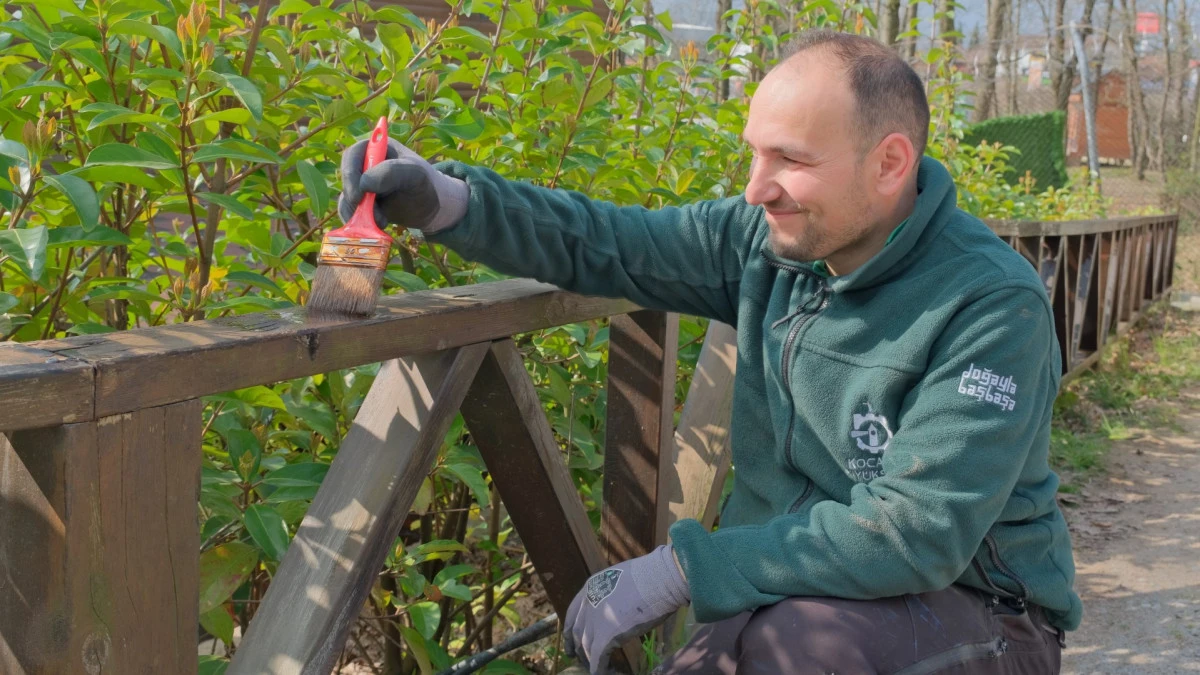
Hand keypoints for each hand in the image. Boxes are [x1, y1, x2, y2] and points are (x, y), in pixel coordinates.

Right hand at [337, 135, 468, 232]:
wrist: (432, 208)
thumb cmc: (425, 184)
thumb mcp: (414, 174)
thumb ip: (391, 172)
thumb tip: (364, 183)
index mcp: (377, 148)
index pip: (353, 154)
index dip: (350, 173)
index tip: (358, 195)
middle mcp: (366, 164)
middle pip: (347, 178)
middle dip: (354, 198)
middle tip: (370, 214)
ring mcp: (362, 184)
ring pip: (346, 197)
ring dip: (358, 213)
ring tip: (382, 222)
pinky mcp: (362, 203)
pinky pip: (350, 211)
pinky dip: (358, 221)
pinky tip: (376, 226)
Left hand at [563, 545, 689, 673]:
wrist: (658, 579)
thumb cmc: (649, 576)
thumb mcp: (620, 579)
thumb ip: (612, 593)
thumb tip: (618, 605)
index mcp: (590, 588)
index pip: (572, 614)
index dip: (570, 631)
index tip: (571, 641)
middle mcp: (588, 604)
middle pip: (576, 632)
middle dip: (577, 648)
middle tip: (580, 658)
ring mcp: (595, 620)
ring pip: (586, 648)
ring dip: (590, 661)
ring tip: (598, 668)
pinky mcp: (606, 636)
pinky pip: (598, 659)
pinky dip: (600, 669)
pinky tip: (608, 673)